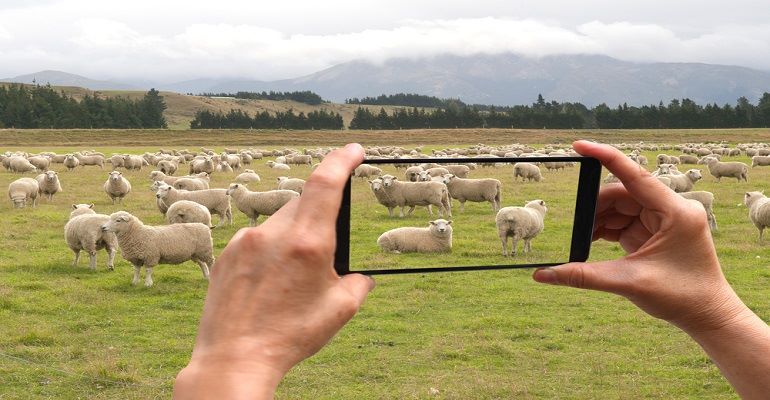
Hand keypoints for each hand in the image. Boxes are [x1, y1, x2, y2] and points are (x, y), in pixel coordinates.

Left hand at [174, 143, 374, 398]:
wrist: (235, 359)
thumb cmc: (291, 336)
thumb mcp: (340, 311)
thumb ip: (357, 284)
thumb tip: (359, 277)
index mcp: (307, 242)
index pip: (326, 183)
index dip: (342, 160)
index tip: (353, 149)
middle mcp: (274, 234)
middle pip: (302, 206)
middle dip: (316, 220)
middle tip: (319, 258)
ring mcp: (245, 242)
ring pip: (278, 225)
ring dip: (290, 240)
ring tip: (287, 281)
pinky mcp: (227, 255)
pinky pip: (255, 242)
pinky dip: (267, 254)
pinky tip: (266, 286)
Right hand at [533, 140, 748, 332]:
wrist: (708, 316)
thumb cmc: (681, 297)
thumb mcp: (628, 283)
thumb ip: (583, 276)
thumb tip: (542, 275)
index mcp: (675, 211)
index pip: (634, 175)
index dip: (604, 157)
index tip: (578, 145)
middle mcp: (672, 208)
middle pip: (622, 194)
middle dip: (594, 209)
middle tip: (572, 225)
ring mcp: (664, 218)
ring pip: (621, 207)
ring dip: (598, 221)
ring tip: (581, 239)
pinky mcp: (657, 230)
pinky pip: (625, 220)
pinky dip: (606, 229)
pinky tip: (591, 241)